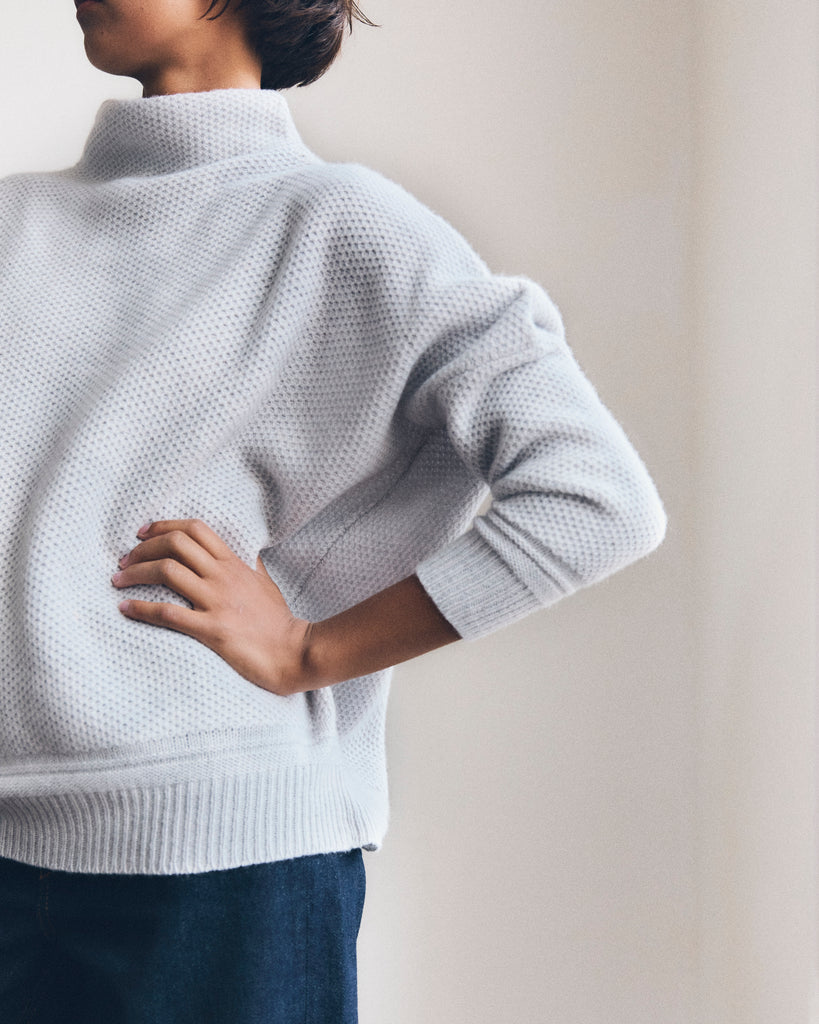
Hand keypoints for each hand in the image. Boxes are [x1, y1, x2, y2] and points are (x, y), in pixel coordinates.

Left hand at [112, 519, 312, 695]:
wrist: (293, 652)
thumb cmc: (278, 621)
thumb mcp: (264, 583)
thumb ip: (248, 565)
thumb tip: (240, 553)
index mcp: (234, 563)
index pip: (196, 529)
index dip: (165, 526)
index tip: (143, 533)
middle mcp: (223, 576)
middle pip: (175, 544)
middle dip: (143, 548)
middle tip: (125, 560)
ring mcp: (217, 601)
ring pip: (167, 572)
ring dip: (135, 573)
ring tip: (118, 580)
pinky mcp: (211, 629)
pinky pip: (168, 614)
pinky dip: (141, 609)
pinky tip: (125, 609)